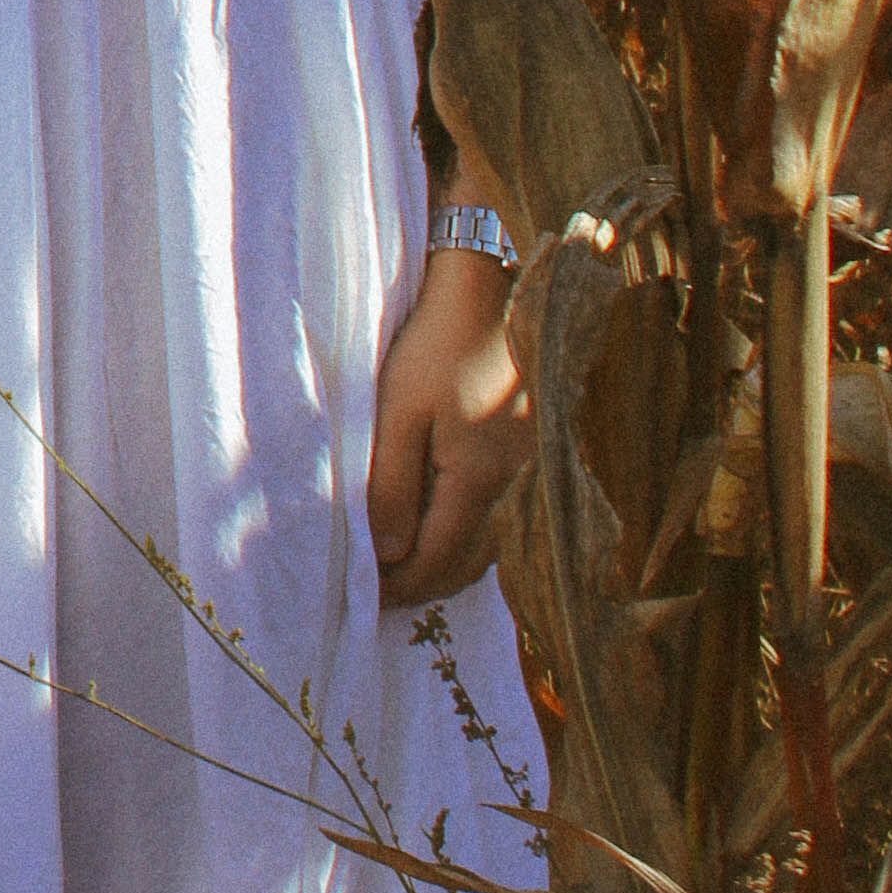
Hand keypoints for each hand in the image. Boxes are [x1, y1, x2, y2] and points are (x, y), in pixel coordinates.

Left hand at [369, 238, 532, 606]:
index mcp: (480, 482)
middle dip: (417, 586)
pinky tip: (434, 532)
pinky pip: (497, 523)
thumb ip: (392, 487)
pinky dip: (463, 541)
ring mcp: (528, 477)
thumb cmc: (438, 344)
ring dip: (440, 567)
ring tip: (395, 570)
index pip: (435, 563)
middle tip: (372, 594)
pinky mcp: (530, 460)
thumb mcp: (399, 413)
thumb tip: (386, 555)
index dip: (397, 587)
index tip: (360, 600)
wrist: (491, 292)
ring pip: (484, 550)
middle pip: (464, 566)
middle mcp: (514, 490)